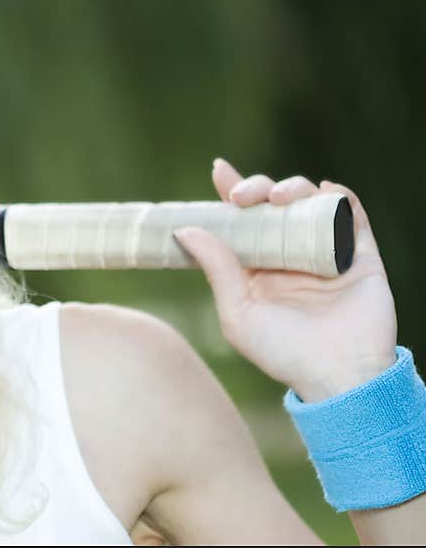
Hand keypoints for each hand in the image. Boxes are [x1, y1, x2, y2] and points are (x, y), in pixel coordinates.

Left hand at [172, 158, 397, 402]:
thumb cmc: (282, 353)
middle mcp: (289, 255)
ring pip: (310, 203)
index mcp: (258, 267)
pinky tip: (326, 191)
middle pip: (274, 205)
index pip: (242, 220)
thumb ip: (217, 270)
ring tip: (280, 198)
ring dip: (294, 189)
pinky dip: (340, 197)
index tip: (220, 169)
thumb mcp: (238, 313)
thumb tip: (185, 229)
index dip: (232, 191)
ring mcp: (325, 252)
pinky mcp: (360, 256)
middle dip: (259, 188)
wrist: (338, 377)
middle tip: (244, 196)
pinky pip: (352, 216)